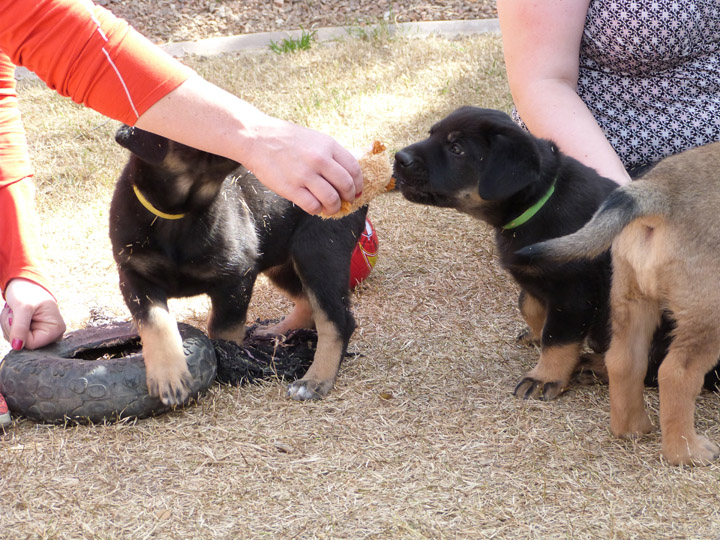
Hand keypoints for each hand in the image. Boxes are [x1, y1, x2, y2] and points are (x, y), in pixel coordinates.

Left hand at [1, 278, 65, 349]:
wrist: (24, 283)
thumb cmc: (28, 291)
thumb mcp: (23, 308)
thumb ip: (20, 328)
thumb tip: (18, 347)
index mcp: (56, 329)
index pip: (32, 344)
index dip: (19, 333)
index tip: (15, 318)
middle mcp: (52, 334)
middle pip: (25, 344)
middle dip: (13, 329)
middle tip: (13, 314)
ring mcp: (42, 333)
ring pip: (18, 341)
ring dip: (9, 326)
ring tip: (14, 312)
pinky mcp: (33, 332)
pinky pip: (16, 337)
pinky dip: (9, 326)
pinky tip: (14, 315)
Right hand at [135, 76, 363, 215]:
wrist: (257, 139)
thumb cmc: (286, 139)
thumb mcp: (314, 138)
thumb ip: (331, 154)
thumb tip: (348, 174)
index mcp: (328, 146)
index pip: (354, 168)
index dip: (359, 183)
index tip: (357, 190)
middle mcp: (319, 160)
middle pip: (346, 186)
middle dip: (349, 197)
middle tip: (346, 201)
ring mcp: (305, 175)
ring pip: (332, 200)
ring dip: (334, 208)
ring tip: (330, 208)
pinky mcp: (291, 188)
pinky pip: (313, 206)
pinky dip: (317, 210)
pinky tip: (314, 207)